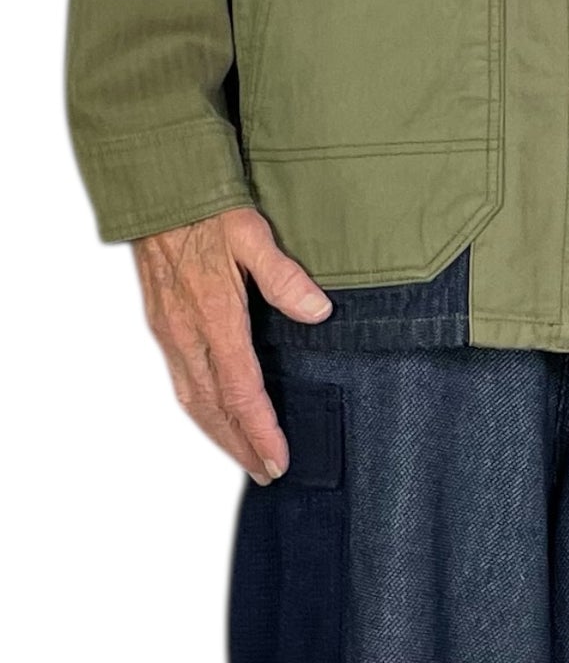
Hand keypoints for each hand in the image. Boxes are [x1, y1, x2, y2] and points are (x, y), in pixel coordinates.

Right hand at [131, 207, 331, 483]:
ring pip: (192, 397)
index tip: (278, 458)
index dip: (259, 429)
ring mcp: (169, 330)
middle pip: (211, 407)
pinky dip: (201, 406)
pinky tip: (215, 410)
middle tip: (267, 471)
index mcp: (212, 315)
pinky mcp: (162, 321)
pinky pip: (181, 378)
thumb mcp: (252, 233)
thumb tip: (319, 312)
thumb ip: (284, 276)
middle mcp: (185, 332)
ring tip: (244, 453)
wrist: (155, 191)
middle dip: (239, 444)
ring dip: (218, 431)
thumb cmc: (206, 207)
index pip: (239, 389)